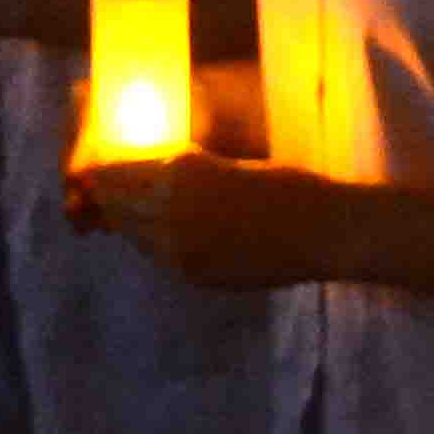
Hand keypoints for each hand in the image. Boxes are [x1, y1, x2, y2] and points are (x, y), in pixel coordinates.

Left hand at [64, 148, 375, 291]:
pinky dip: (159, 240)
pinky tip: (182, 229)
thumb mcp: (227, 162)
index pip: (111, 170)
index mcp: (180, 173)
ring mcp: (178, 250)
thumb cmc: (290, 184)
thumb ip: (181, 168)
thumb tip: (142, 168)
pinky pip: (158, 254)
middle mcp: (169, 213)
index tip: (108, 159)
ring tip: (153, 204)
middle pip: (114, 203)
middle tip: (122, 182)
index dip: (106, 165)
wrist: (327, 232)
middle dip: (115, 193)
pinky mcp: (193, 274)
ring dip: (135, 218)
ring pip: (132, 232)